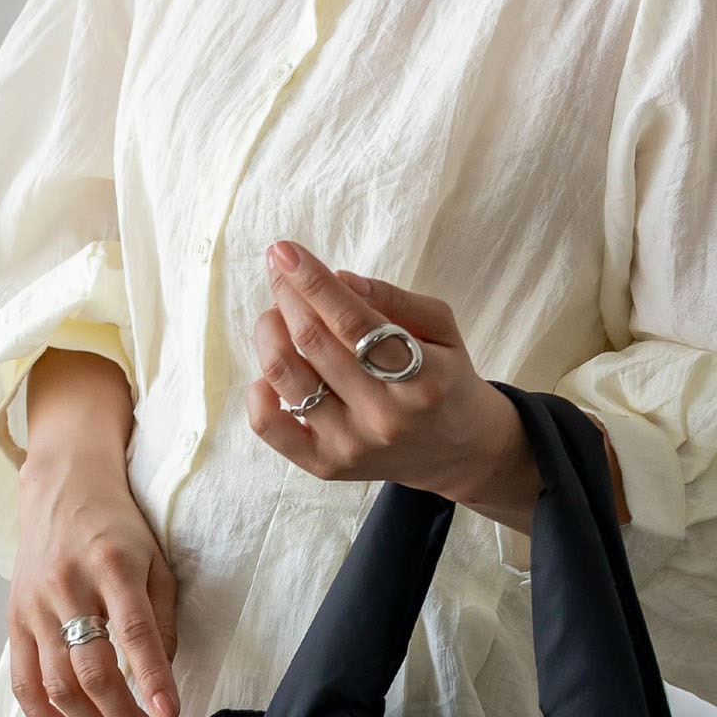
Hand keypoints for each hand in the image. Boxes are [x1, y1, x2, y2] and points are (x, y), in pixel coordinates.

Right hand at [10, 449, 180, 716]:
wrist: (63, 487)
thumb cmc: (120, 528)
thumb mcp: (156, 562)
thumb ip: (161, 618)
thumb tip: (162, 679)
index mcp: (112, 567)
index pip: (134, 633)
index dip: (152, 679)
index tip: (169, 716)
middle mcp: (68, 587)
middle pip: (91, 669)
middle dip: (122, 714)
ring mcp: (36, 605)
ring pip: (57, 683)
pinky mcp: (15, 619)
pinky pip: (22, 680)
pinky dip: (43, 716)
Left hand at [248, 239, 544, 533]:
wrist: (458, 452)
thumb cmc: (446, 379)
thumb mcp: (441, 329)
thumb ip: (394, 299)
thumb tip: (338, 278)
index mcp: (422, 379)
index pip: (354, 321)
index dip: (313, 281)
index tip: (284, 251)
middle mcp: (385, 417)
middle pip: (314, 342)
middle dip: (287, 296)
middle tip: (281, 272)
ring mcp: (352, 445)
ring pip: (287, 376)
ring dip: (270, 331)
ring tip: (278, 314)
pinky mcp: (326, 466)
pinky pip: (270, 427)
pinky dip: (258, 391)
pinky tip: (273, 371)